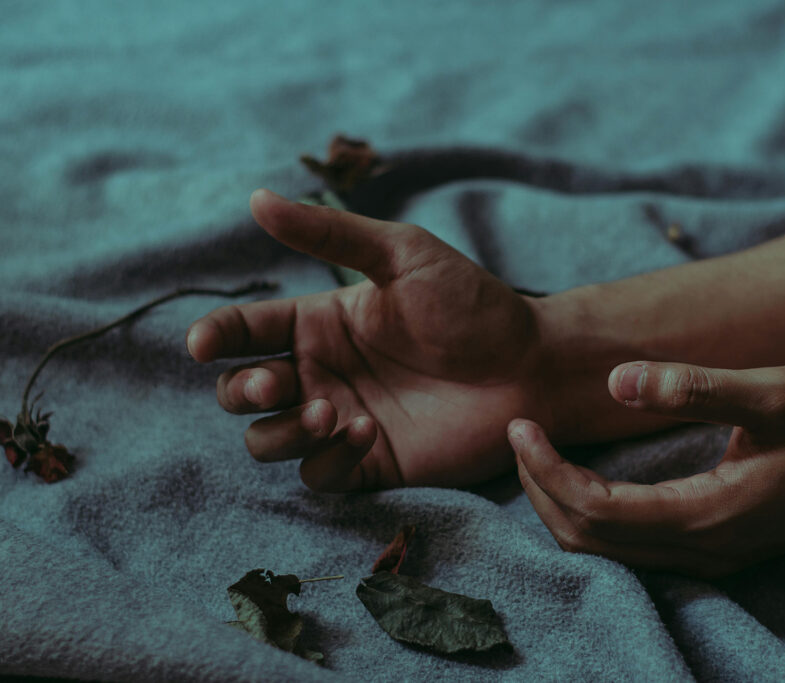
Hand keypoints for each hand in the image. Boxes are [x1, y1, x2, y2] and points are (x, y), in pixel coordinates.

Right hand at [188, 189, 548, 489]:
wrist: (530, 364)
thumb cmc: (472, 304)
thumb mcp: (402, 255)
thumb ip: (329, 232)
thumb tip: (256, 199)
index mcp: (319, 322)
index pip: (242, 332)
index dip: (213, 337)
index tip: (202, 344)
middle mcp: (321, 372)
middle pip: (240, 392)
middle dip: (241, 391)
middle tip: (277, 383)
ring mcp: (340, 420)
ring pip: (268, 440)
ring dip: (281, 430)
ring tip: (331, 410)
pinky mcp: (368, 464)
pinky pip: (317, 475)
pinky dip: (325, 459)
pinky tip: (362, 432)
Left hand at [510, 362, 784, 576]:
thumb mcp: (778, 394)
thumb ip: (698, 388)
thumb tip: (616, 381)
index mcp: (708, 514)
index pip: (595, 509)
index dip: (547, 471)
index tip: (522, 426)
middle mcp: (700, 549)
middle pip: (587, 540)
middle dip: (540, 488)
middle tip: (521, 435)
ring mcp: (705, 558)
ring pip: (603, 552)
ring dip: (560, 505)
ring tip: (538, 454)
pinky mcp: (710, 550)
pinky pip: (626, 549)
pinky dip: (588, 517)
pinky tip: (580, 480)